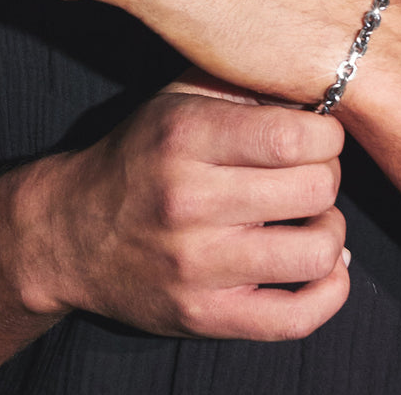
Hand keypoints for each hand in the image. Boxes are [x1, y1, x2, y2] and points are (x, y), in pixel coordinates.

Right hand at [28, 76, 349, 340]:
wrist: (70, 233)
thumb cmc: (139, 156)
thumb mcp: (176, 99)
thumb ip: (240, 83)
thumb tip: (314, 85)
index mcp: (184, 135)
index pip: (292, 135)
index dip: (327, 133)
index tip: (320, 133)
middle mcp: (189, 199)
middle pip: (314, 189)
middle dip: (328, 176)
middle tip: (312, 172)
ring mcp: (196, 265)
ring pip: (314, 252)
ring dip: (330, 231)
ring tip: (312, 218)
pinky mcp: (204, 316)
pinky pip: (296, 318)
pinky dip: (330, 291)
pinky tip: (326, 267)